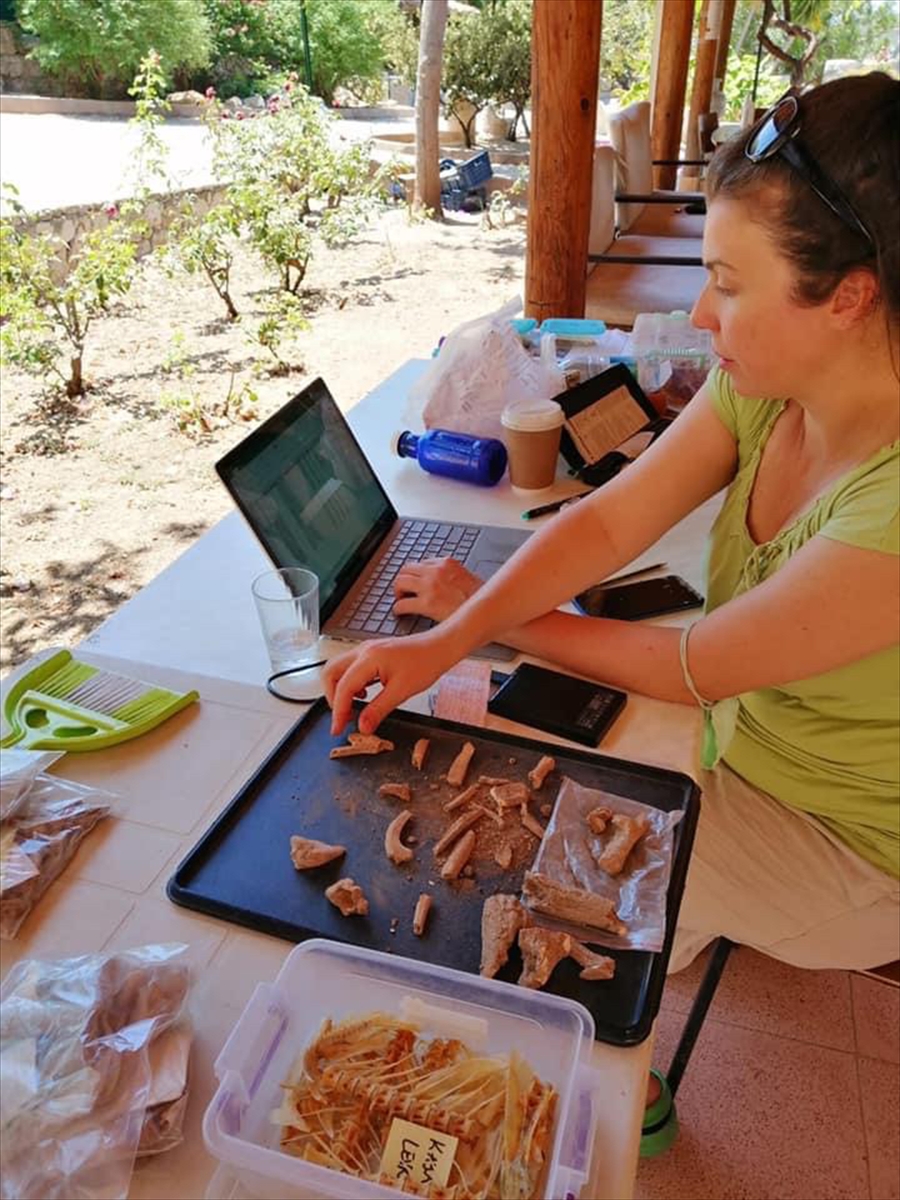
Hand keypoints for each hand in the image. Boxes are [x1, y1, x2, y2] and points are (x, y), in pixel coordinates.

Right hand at [323, 630, 457, 735]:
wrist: (439, 647)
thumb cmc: (426, 662)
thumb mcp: (402, 691)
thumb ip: (378, 710)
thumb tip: (362, 726)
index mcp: (369, 658)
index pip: (343, 687)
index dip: (338, 711)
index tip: (338, 728)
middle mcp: (363, 651)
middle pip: (330, 673)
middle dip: (332, 697)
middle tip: (343, 717)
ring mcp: (366, 650)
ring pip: (339, 669)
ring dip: (341, 690)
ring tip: (354, 708)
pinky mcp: (372, 654)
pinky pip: (351, 668)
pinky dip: (351, 683)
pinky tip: (365, 694)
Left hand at [393, 557, 481, 621]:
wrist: (486, 613)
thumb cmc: (480, 600)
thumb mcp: (466, 578)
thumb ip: (450, 576)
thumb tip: (440, 583)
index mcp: (446, 563)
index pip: (421, 563)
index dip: (415, 574)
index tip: (413, 580)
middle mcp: (436, 571)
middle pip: (406, 569)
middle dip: (402, 580)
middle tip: (402, 590)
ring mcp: (430, 586)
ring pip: (400, 582)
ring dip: (397, 591)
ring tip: (400, 599)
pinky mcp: (426, 604)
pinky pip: (403, 604)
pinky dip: (398, 609)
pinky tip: (400, 613)